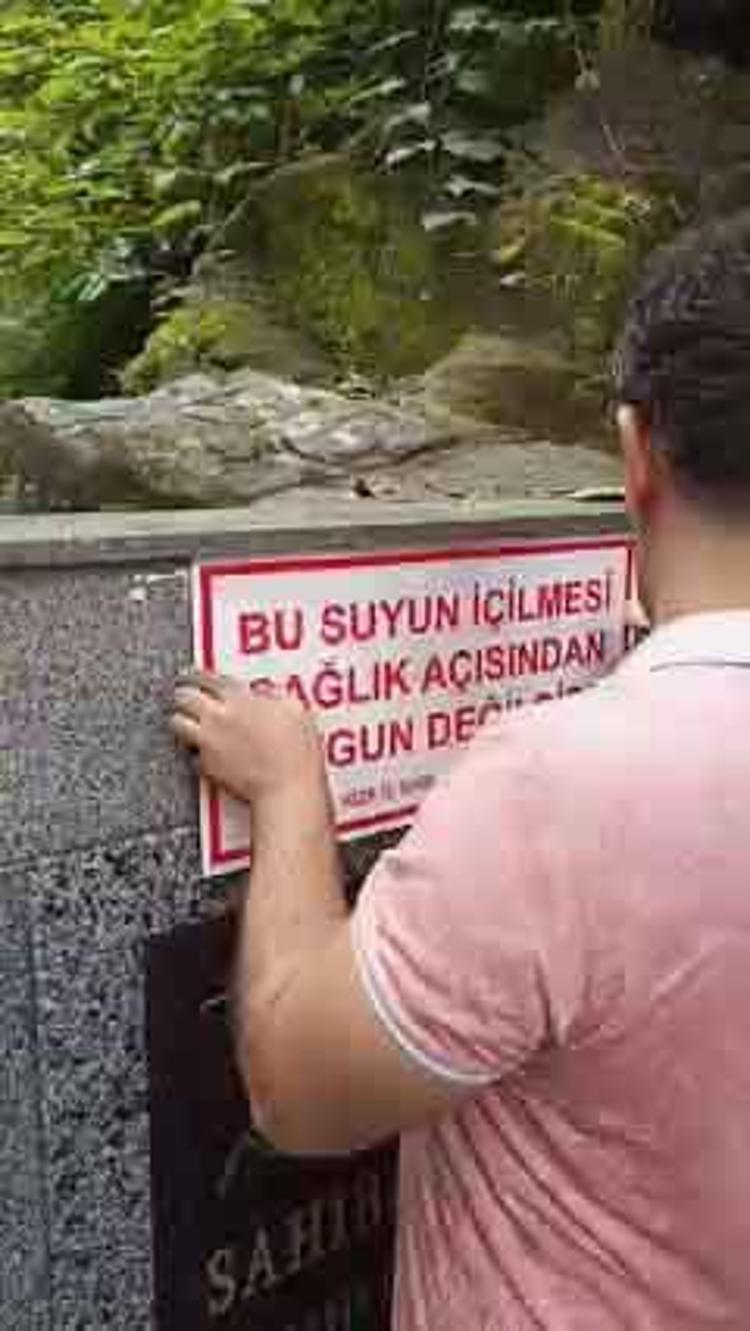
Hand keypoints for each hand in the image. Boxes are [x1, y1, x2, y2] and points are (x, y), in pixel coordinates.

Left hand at [171, 670, 324, 807]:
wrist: (287, 788)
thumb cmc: (296, 752)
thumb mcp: (294, 709)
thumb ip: (273, 695)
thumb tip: (264, 692)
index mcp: (238, 699)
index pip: (207, 677)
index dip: (197, 674)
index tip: (195, 675)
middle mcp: (218, 717)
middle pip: (183, 696)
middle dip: (183, 693)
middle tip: (185, 694)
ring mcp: (209, 743)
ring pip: (177, 723)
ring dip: (180, 718)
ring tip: (185, 719)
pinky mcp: (207, 767)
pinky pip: (191, 752)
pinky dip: (195, 750)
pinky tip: (206, 749)